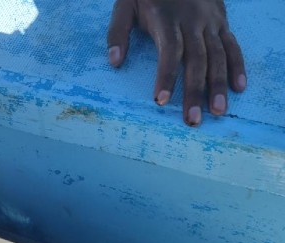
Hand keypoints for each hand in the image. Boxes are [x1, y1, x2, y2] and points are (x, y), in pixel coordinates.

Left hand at [107, 0, 245, 125]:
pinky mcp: (222, 22)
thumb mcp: (125, 4)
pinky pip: (232, 46)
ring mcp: (210, 22)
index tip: (161, 101)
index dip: (166, 76)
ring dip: (219, 85)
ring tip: (218, 112)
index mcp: (167, 19)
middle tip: (192, 120)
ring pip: (218, 56)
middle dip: (195, 91)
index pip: (170, 51)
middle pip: (196, 60)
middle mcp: (193, 22)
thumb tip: (114, 62)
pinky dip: (237, 66)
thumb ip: (118, 32)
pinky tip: (238, 88)